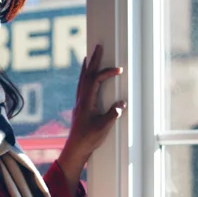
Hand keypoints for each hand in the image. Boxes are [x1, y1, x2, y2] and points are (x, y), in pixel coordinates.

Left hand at [57, 44, 125, 196]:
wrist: (75, 150)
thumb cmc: (88, 140)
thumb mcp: (103, 128)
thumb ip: (113, 115)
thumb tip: (122, 103)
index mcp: (86, 102)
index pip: (95, 81)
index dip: (106, 73)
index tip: (119, 70)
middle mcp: (81, 100)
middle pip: (86, 75)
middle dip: (93, 60)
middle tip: (98, 46)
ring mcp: (79, 103)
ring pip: (82, 80)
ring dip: (87, 67)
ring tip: (90, 56)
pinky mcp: (80, 107)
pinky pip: (82, 87)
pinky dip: (85, 77)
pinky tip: (87, 77)